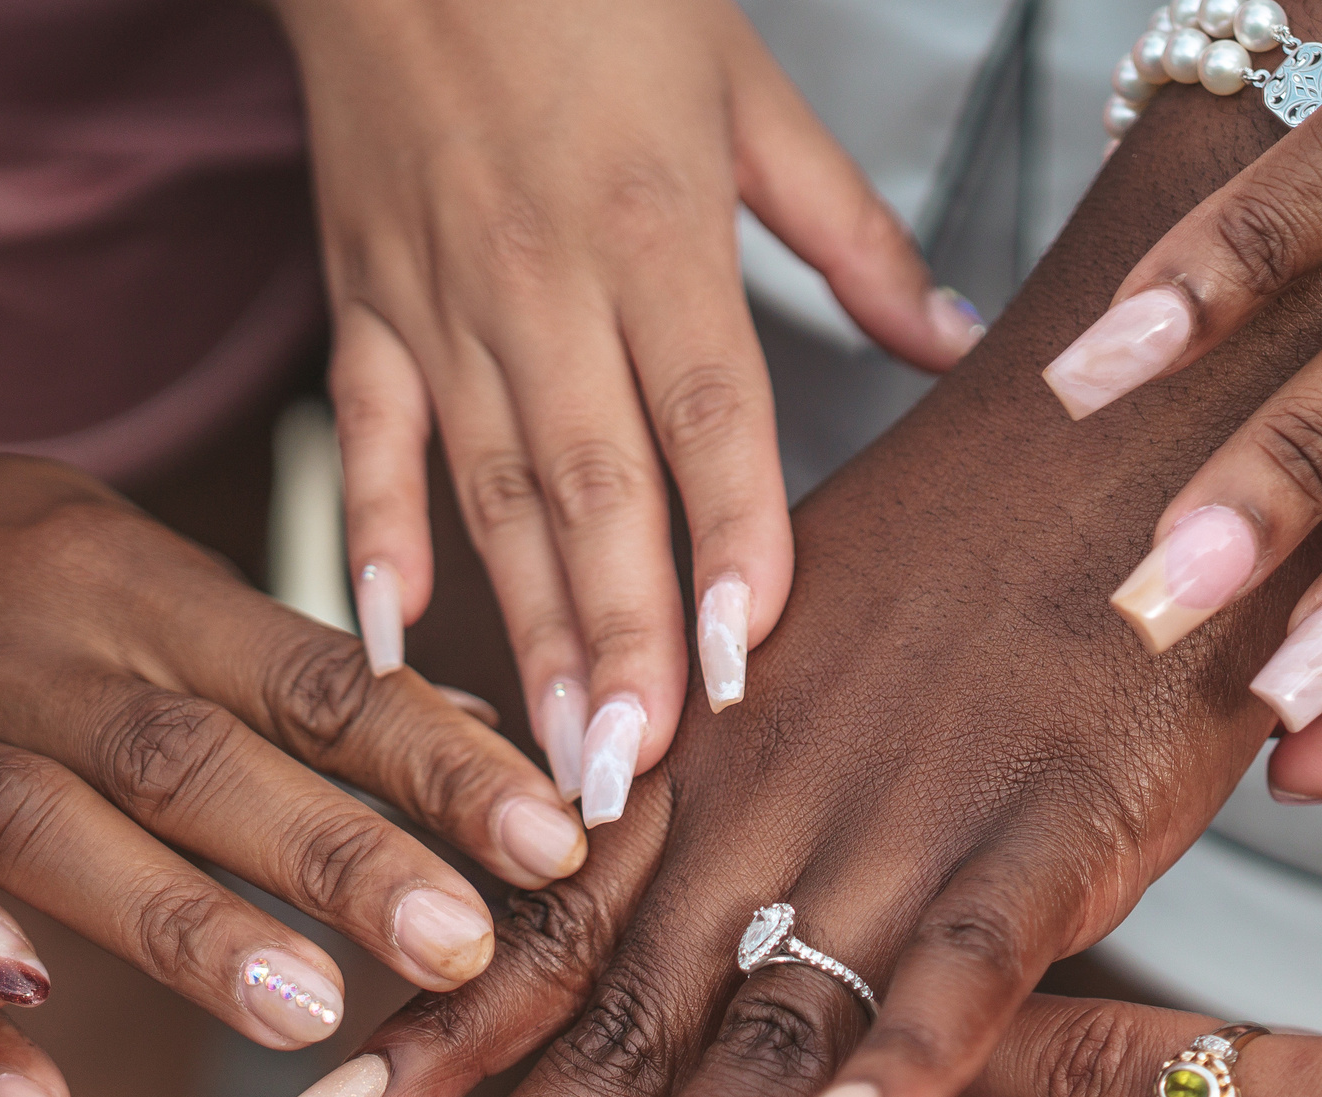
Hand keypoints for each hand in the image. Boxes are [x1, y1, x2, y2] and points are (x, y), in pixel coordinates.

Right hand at [0, 451, 588, 1060]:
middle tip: (464, 942)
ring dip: (175, 931)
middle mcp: (36, 655)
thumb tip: (492, 737)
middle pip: (194, 757)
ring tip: (309, 1014)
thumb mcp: (147, 578)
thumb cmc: (3, 572)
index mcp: (138, 586)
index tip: (554, 836)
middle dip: (331, 850)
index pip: (311, 673)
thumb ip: (295, 674)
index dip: (432, 755)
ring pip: (47, 834)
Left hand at [239, 50, 1321, 1096]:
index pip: (533, 943)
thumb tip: (625, 891)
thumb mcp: (795, 661)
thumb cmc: (968, 558)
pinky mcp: (1050, 837)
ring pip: (750, 1037)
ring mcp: (902, 831)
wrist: (1123, 427)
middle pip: (604, 1035)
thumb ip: (713, 789)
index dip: (415, 1059)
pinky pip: (958, 971)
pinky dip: (891, 1072)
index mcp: (703, 779)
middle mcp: (767, 820)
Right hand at [273, 0, 983, 818]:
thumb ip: (855, 237)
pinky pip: (367, 439)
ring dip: (520, 631)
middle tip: (631, 778)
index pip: (702, 412)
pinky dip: (370, 539)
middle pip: (590, 486)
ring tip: (549, 759)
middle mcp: (541, 279)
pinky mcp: (363, 300)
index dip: (726, 538)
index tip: (741, 662)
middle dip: (614, 641)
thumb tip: (958, 347)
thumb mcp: (750, 93)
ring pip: (485, 493)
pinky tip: (388, 641)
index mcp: (653, 225)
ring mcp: (439, 299)